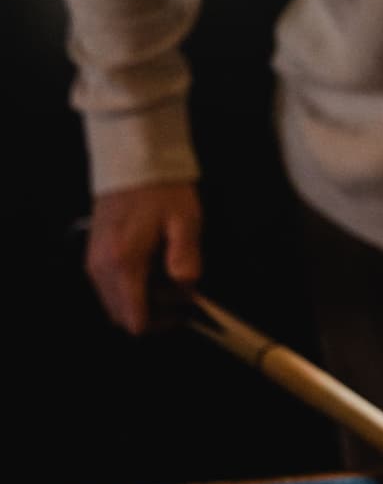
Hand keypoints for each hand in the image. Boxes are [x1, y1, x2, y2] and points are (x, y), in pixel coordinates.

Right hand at [86, 182, 203, 333]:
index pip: (136, 320)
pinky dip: (131, 289)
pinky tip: (152, 268)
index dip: (163, 322)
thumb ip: (186, 256)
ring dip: (143, 302)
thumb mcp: (185, 220)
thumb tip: (187, 286)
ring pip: (115, 306)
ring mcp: (93, 264)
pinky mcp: (93, 258)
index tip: (184, 304)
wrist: (131, 161)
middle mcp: (101, 269)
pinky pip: (110, 291)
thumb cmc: (161, 190)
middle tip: (180, 288)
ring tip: (167, 275)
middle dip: (155, 313)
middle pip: (124, 318)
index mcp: (124, 263)